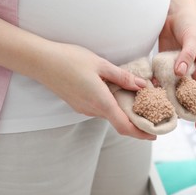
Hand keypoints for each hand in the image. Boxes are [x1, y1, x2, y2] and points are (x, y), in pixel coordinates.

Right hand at [37, 43, 156, 139]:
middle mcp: (92, 109)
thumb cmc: (69, 60)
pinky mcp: (78, 103)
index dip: (141, 133)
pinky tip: (117, 92)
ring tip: (137, 98)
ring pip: (109, 114)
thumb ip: (122, 77)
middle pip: (119, 121)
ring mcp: (83, 108)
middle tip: (151, 110)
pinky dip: (112, 105)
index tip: (154, 134)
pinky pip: (100, 108)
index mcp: (100, 102)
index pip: (124, 126)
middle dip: (136, 119)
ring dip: (123, 110)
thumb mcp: (100, 64)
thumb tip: (142, 85)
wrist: (41, 61)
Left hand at [159, 0, 195, 131]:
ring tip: (157, 112)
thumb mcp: (192, 38)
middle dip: (182, 110)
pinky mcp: (165, 63)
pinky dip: (157, 86)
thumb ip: (187, 56)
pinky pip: (162, 78)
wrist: (175, 9)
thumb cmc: (190, 22)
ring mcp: (177, 68)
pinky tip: (148, 94)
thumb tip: (180, 74)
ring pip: (174, 89)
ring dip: (168, 99)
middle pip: (188, 96)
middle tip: (172, 122)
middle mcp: (190, 72)